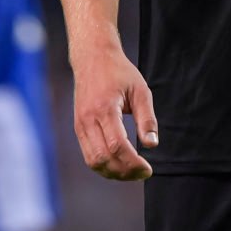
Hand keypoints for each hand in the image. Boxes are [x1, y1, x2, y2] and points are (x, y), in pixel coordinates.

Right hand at [71, 44, 158, 180]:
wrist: (92, 58)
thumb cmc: (119, 72)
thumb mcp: (140, 90)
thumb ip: (147, 118)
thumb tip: (152, 145)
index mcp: (105, 108)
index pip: (117, 146)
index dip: (133, 163)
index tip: (148, 169)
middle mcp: (88, 119)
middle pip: (103, 158)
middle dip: (124, 172)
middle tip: (143, 173)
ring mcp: (80, 125)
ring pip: (93, 161)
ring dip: (113, 173)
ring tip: (132, 172)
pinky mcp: (78, 128)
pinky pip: (88, 155)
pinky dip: (104, 165)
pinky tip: (119, 165)